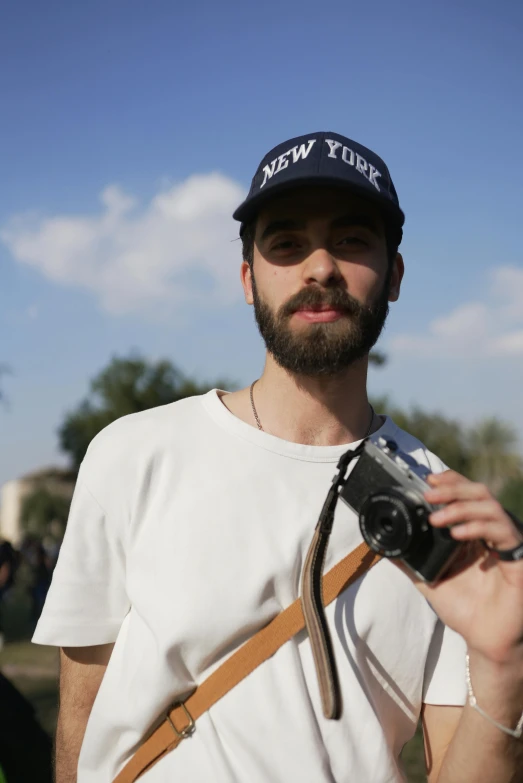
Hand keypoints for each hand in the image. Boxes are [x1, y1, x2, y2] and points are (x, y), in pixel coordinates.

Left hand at [398, 470, 522, 665]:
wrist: (486, 640)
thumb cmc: (465, 610)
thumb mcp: (430, 580)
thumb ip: (411, 561)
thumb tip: (384, 547)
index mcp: (474, 532)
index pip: (467, 494)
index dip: (451, 481)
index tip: (429, 480)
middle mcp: (492, 533)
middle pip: (479, 493)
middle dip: (452, 490)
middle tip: (428, 495)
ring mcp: (507, 543)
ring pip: (490, 507)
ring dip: (460, 507)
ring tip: (436, 519)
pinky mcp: (518, 558)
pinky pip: (503, 531)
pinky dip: (477, 527)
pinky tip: (457, 534)